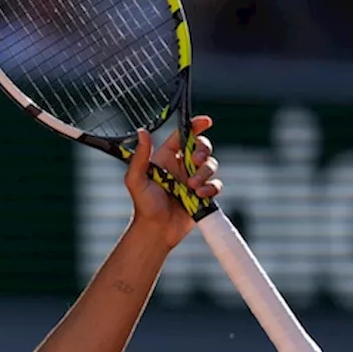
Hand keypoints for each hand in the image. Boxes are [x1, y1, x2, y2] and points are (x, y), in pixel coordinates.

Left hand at [124, 116, 221, 248]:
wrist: (156, 230)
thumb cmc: (143, 205)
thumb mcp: (136, 179)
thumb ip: (140, 156)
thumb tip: (142, 131)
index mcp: (167, 158)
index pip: (183, 135)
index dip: (195, 126)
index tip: (206, 121)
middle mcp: (182, 165)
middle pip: (202, 147)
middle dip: (203, 151)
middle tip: (196, 161)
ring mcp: (195, 179)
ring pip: (211, 165)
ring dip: (204, 173)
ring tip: (191, 187)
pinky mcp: (204, 193)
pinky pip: (216, 184)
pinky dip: (211, 188)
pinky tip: (200, 195)